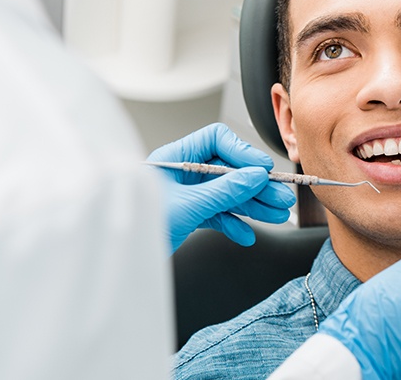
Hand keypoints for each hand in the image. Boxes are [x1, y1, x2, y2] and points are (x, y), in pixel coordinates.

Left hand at [147, 123, 294, 253]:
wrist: (120, 259)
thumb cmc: (138, 227)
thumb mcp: (188, 206)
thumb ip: (224, 190)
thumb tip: (254, 177)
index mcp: (175, 157)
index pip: (216, 141)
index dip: (242, 152)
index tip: (262, 169)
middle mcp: (181, 173)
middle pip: (228, 170)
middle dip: (255, 185)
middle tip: (279, 197)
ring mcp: (186, 194)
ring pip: (226, 194)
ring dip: (252, 205)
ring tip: (275, 214)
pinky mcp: (188, 215)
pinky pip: (217, 214)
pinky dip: (233, 223)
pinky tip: (246, 234)